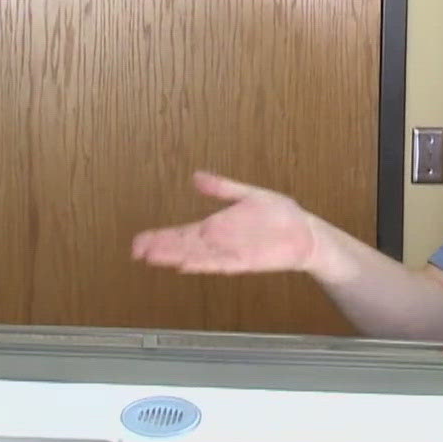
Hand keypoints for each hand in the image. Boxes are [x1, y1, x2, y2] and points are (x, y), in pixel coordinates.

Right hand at [131, 172, 342, 279]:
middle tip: (136, 251)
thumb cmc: (280, 215)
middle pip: (183, 246)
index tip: (138, 241)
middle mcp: (218, 242)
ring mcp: (230, 253)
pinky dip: (204, 264)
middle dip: (160, 248)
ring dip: (176, 257)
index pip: (181, 232)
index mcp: (216, 227)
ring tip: (153, 258)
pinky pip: (221, 263)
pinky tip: (186, 265)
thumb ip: (222, 188)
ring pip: (196, 256)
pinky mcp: (246, 262)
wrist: (306, 233)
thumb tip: (196, 176)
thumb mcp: (248, 194)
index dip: (160, 237)